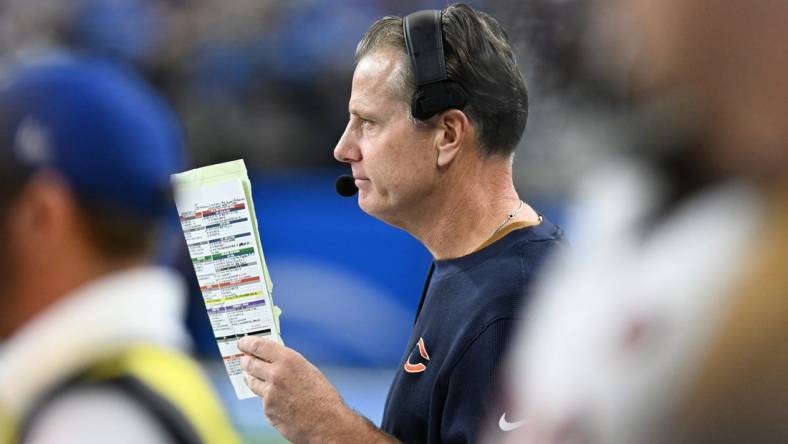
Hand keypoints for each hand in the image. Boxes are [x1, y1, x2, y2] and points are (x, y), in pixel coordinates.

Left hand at [238, 336, 392, 442]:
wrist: (327, 424)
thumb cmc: (323, 398)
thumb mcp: (308, 371)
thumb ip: (289, 363)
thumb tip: (273, 359)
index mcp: (289, 360)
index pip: (259, 346)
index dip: (248, 343)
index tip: (243, 342)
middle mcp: (276, 374)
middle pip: (250, 363)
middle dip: (246, 360)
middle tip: (244, 359)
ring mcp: (269, 393)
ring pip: (252, 381)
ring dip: (251, 377)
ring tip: (252, 376)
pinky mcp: (268, 410)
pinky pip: (262, 399)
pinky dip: (265, 398)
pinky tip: (274, 398)